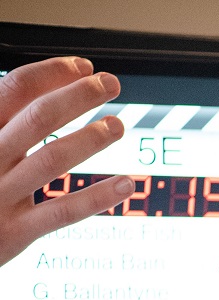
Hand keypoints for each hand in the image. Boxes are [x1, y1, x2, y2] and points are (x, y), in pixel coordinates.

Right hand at [0, 56, 134, 265]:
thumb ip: (6, 124)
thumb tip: (46, 90)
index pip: (13, 90)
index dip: (51, 74)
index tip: (83, 67)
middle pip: (36, 119)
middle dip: (77, 97)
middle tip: (110, 84)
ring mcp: (0, 195)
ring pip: (50, 161)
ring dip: (88, 140)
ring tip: (117, 126)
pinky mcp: (14, 232)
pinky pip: (61, 212)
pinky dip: (96, 197)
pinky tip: (125, 184)